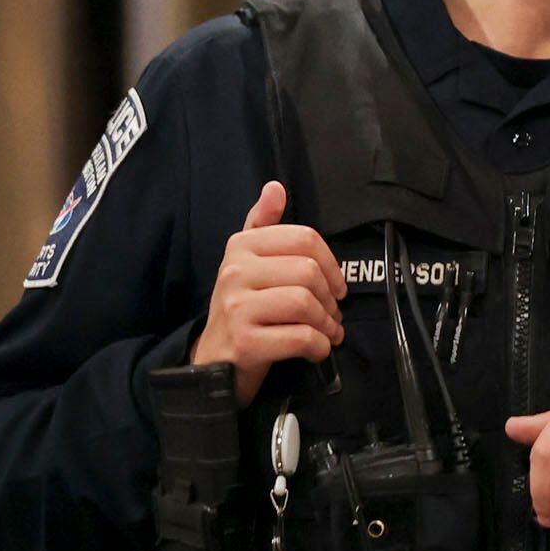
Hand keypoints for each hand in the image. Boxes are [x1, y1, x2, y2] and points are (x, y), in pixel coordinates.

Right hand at [192, 182, 343, 405]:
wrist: (213, 363)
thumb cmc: (241, 310)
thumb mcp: (247, 263)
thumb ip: (262, 224)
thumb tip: (275, 187)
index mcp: (240, 246)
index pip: (303, 238)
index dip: (332, 263)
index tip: (337, 286)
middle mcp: (234, 271)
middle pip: (308, 272)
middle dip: (330, 298)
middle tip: (333, 314)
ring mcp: (237, 307)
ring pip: (305, 303)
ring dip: (327, 323)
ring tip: (328, 332)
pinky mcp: (245, 342)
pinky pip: (300, 337)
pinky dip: (319, 346)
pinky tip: (317, 349)